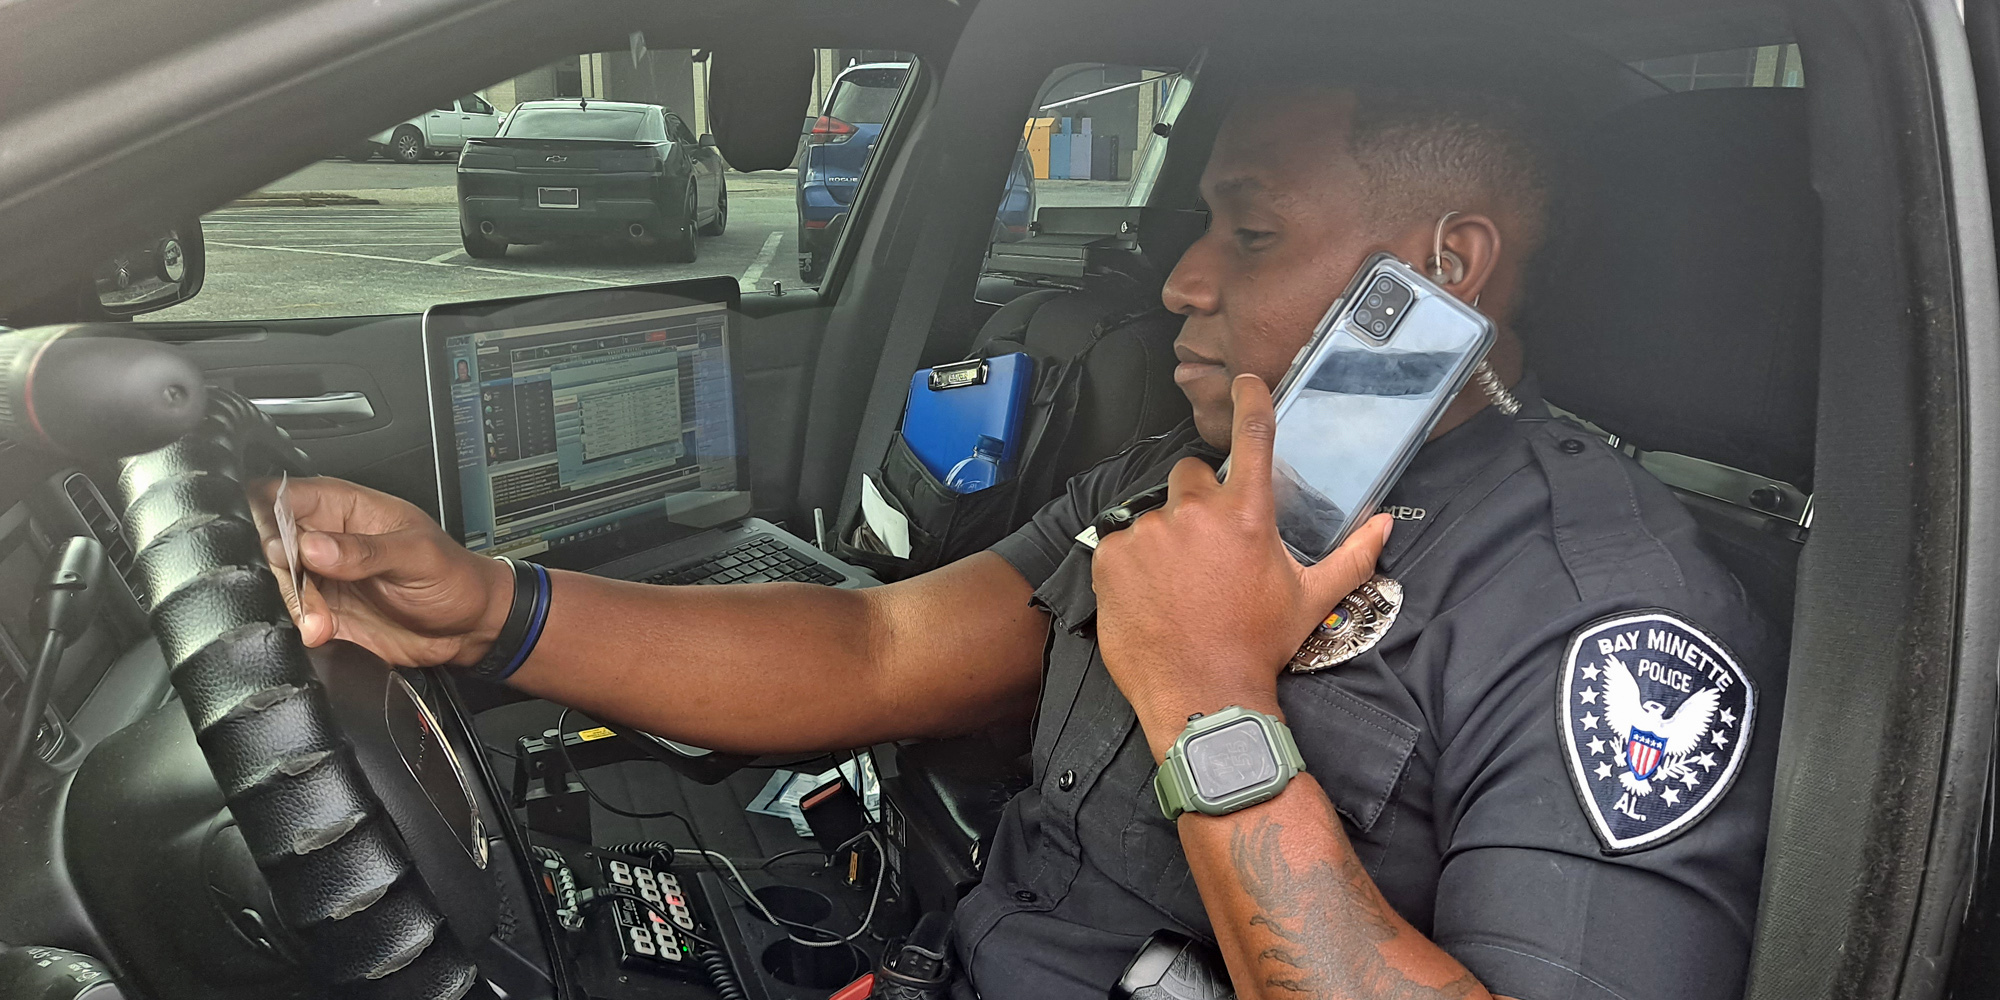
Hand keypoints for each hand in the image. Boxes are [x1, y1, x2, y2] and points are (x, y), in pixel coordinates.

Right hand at [247, 477, 512, 666]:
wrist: (471, 627)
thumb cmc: (455, 577)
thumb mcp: (416, 556)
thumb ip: (365, 551)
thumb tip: (313, 545)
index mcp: (349, 508)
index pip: (292, 495)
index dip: (273, 510)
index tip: (277, 536)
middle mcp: (330, 539)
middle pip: (276, 540)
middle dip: (283, 563)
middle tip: (304, 580)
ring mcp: (327, 577)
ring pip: (284, 581)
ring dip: (297, 602)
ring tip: (320, 620)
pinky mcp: (329, 611)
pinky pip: (299, 615)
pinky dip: (305, 625)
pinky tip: (321, 631)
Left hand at [1092, 374, 1390, 758]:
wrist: (1201, 695)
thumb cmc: (1257, 646)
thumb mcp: (1310, 600)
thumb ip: (1352, 556)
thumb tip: (1385, 525)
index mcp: (1247, 516)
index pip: (1253, 437)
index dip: (1252, 401)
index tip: (1247, 383)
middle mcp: (1196, 513)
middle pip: (1192, 475)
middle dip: (1200, 499)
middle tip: (1208, 546)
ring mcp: (1149, 533)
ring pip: (1155, 512)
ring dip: (1166, 535)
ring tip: (1178, 581)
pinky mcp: (1112, 556)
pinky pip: (1121, 541)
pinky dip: (1132, 561)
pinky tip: (1150, 594)